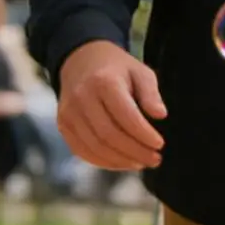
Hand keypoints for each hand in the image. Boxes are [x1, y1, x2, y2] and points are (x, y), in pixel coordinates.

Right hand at [57, 40, 164, 170]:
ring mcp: (68, 112)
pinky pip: (82, 150)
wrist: (81, 62)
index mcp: (104, 82)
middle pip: (109, 135)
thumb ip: (151, 93)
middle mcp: (81, 98)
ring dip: (121, 160)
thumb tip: (161, 115)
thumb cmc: (118, 70)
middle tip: (155, 159)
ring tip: (143, 163)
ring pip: (95, 146)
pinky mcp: (63, 124)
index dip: (144, 134)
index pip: (125, 116)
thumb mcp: (140, 72)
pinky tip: (123, 162)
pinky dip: (104, 161)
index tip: (160, 144)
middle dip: (135, 151)